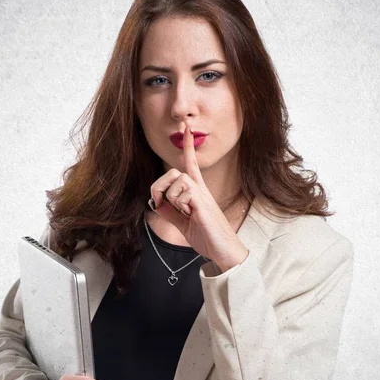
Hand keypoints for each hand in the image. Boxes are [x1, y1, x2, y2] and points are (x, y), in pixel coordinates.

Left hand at [148, 122, 248, 271]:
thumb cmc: (207, 236)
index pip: (191, 165)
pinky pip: (184, 192)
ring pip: (178, 180)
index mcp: (196, 192)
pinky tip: (189, 214)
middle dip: (160, 184)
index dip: (188, 147)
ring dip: (172, 199)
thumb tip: (156, 202)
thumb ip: (170, 212)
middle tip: (159, 201)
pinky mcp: (203, 203)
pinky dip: (179, 204)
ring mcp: (202, 195)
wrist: (223, 251)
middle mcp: (200, 190)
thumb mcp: (182, 224)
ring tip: (183, 213)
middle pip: (175, 171)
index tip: (187, 129)